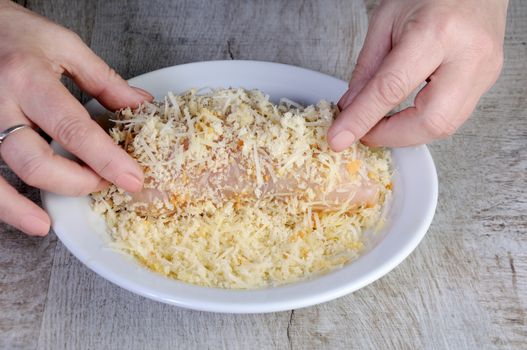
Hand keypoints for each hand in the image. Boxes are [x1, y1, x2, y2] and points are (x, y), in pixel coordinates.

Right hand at [0, 1, 152, 235]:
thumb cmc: (14, 32)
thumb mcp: (65, 47)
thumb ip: (104, 80)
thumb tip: (139, 105)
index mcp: (29, 79)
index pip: (74, 130)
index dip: (107, 160)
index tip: (132, 179)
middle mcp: (0, 104)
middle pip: (38, 162)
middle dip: (78, 182)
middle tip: (105, 184)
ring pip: (3, 176)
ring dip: (34, 202)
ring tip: (49, 222)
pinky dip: (4, 204)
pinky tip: (27, 220)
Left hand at [328, 0, 507, 150]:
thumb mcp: (385, 20)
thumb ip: (367, 68)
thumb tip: (351, 108)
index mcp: (437, 32)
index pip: (392, 89)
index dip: (362, 119)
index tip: (339, 138)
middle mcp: (469, 55)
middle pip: (430, 121)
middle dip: (391, 136)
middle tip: (364, 132)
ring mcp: (484, 71)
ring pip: (445, 127)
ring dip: (406, 134)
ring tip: (381, 124)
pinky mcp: (487, 82)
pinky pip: (454, 118)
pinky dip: (422, 124)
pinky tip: (404, 117)